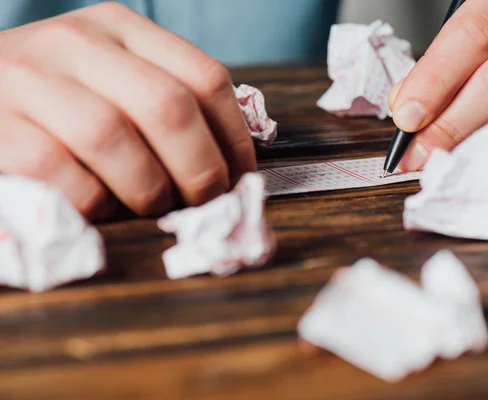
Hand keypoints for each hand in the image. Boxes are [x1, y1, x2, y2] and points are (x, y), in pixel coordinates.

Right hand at [0, 2, 255, 219]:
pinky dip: (97, 204)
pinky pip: (66, 177)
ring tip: (151, 204)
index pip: (204, 77)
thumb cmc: (56, 99)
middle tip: (203, 201)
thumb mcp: (112, 78)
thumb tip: (227, 163)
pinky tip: (101, 205)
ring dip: (148, 189)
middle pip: (168, 107)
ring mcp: (29, 80)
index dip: (234, 138)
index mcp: (120, 28)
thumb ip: (162, 102)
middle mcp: (76, 43)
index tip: (240, 175)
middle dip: (200, 169)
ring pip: (114, 138)